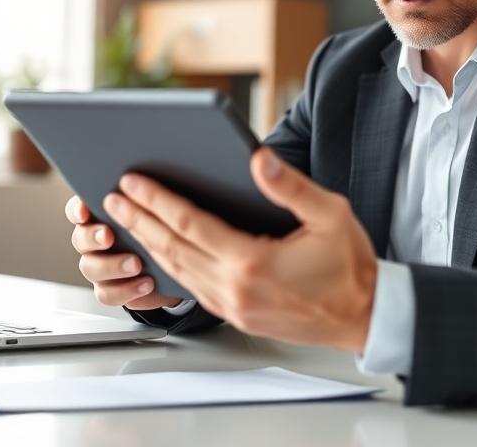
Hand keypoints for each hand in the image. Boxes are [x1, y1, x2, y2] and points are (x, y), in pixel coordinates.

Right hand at [64, 195, 181, 310]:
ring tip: (137, 263)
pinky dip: (126, 290)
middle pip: (80, 239)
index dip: (77, 210)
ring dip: (112, 266)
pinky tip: (147, 283)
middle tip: (108, 236)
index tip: (85, 210)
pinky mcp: (109, 289)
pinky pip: (106, 294)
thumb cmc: (162, 228)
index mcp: (100, 216)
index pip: (78, 209)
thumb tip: (145, 184)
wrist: (176, 263)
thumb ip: (144, 200)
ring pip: (90, 268)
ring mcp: (99, 266)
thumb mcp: (156, 210)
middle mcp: (94, 240)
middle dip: (92, 237)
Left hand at [103, 148, 377, 353]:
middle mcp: (235, 290)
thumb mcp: (330, 214)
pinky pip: (192, 287)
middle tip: (112, 197)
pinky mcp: (237, 316)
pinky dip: (170, 265)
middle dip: (139, 220)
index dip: (157, 201)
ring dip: (149, 243)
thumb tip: (258, 160)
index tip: (133, 182)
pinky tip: (161, 251)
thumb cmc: (350, 266)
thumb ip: (290, 186)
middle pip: (172, 249)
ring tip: (127, 219)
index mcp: (253, 263)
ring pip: (177, 271)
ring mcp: (233, 307)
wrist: (364, 315)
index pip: (190, 225)